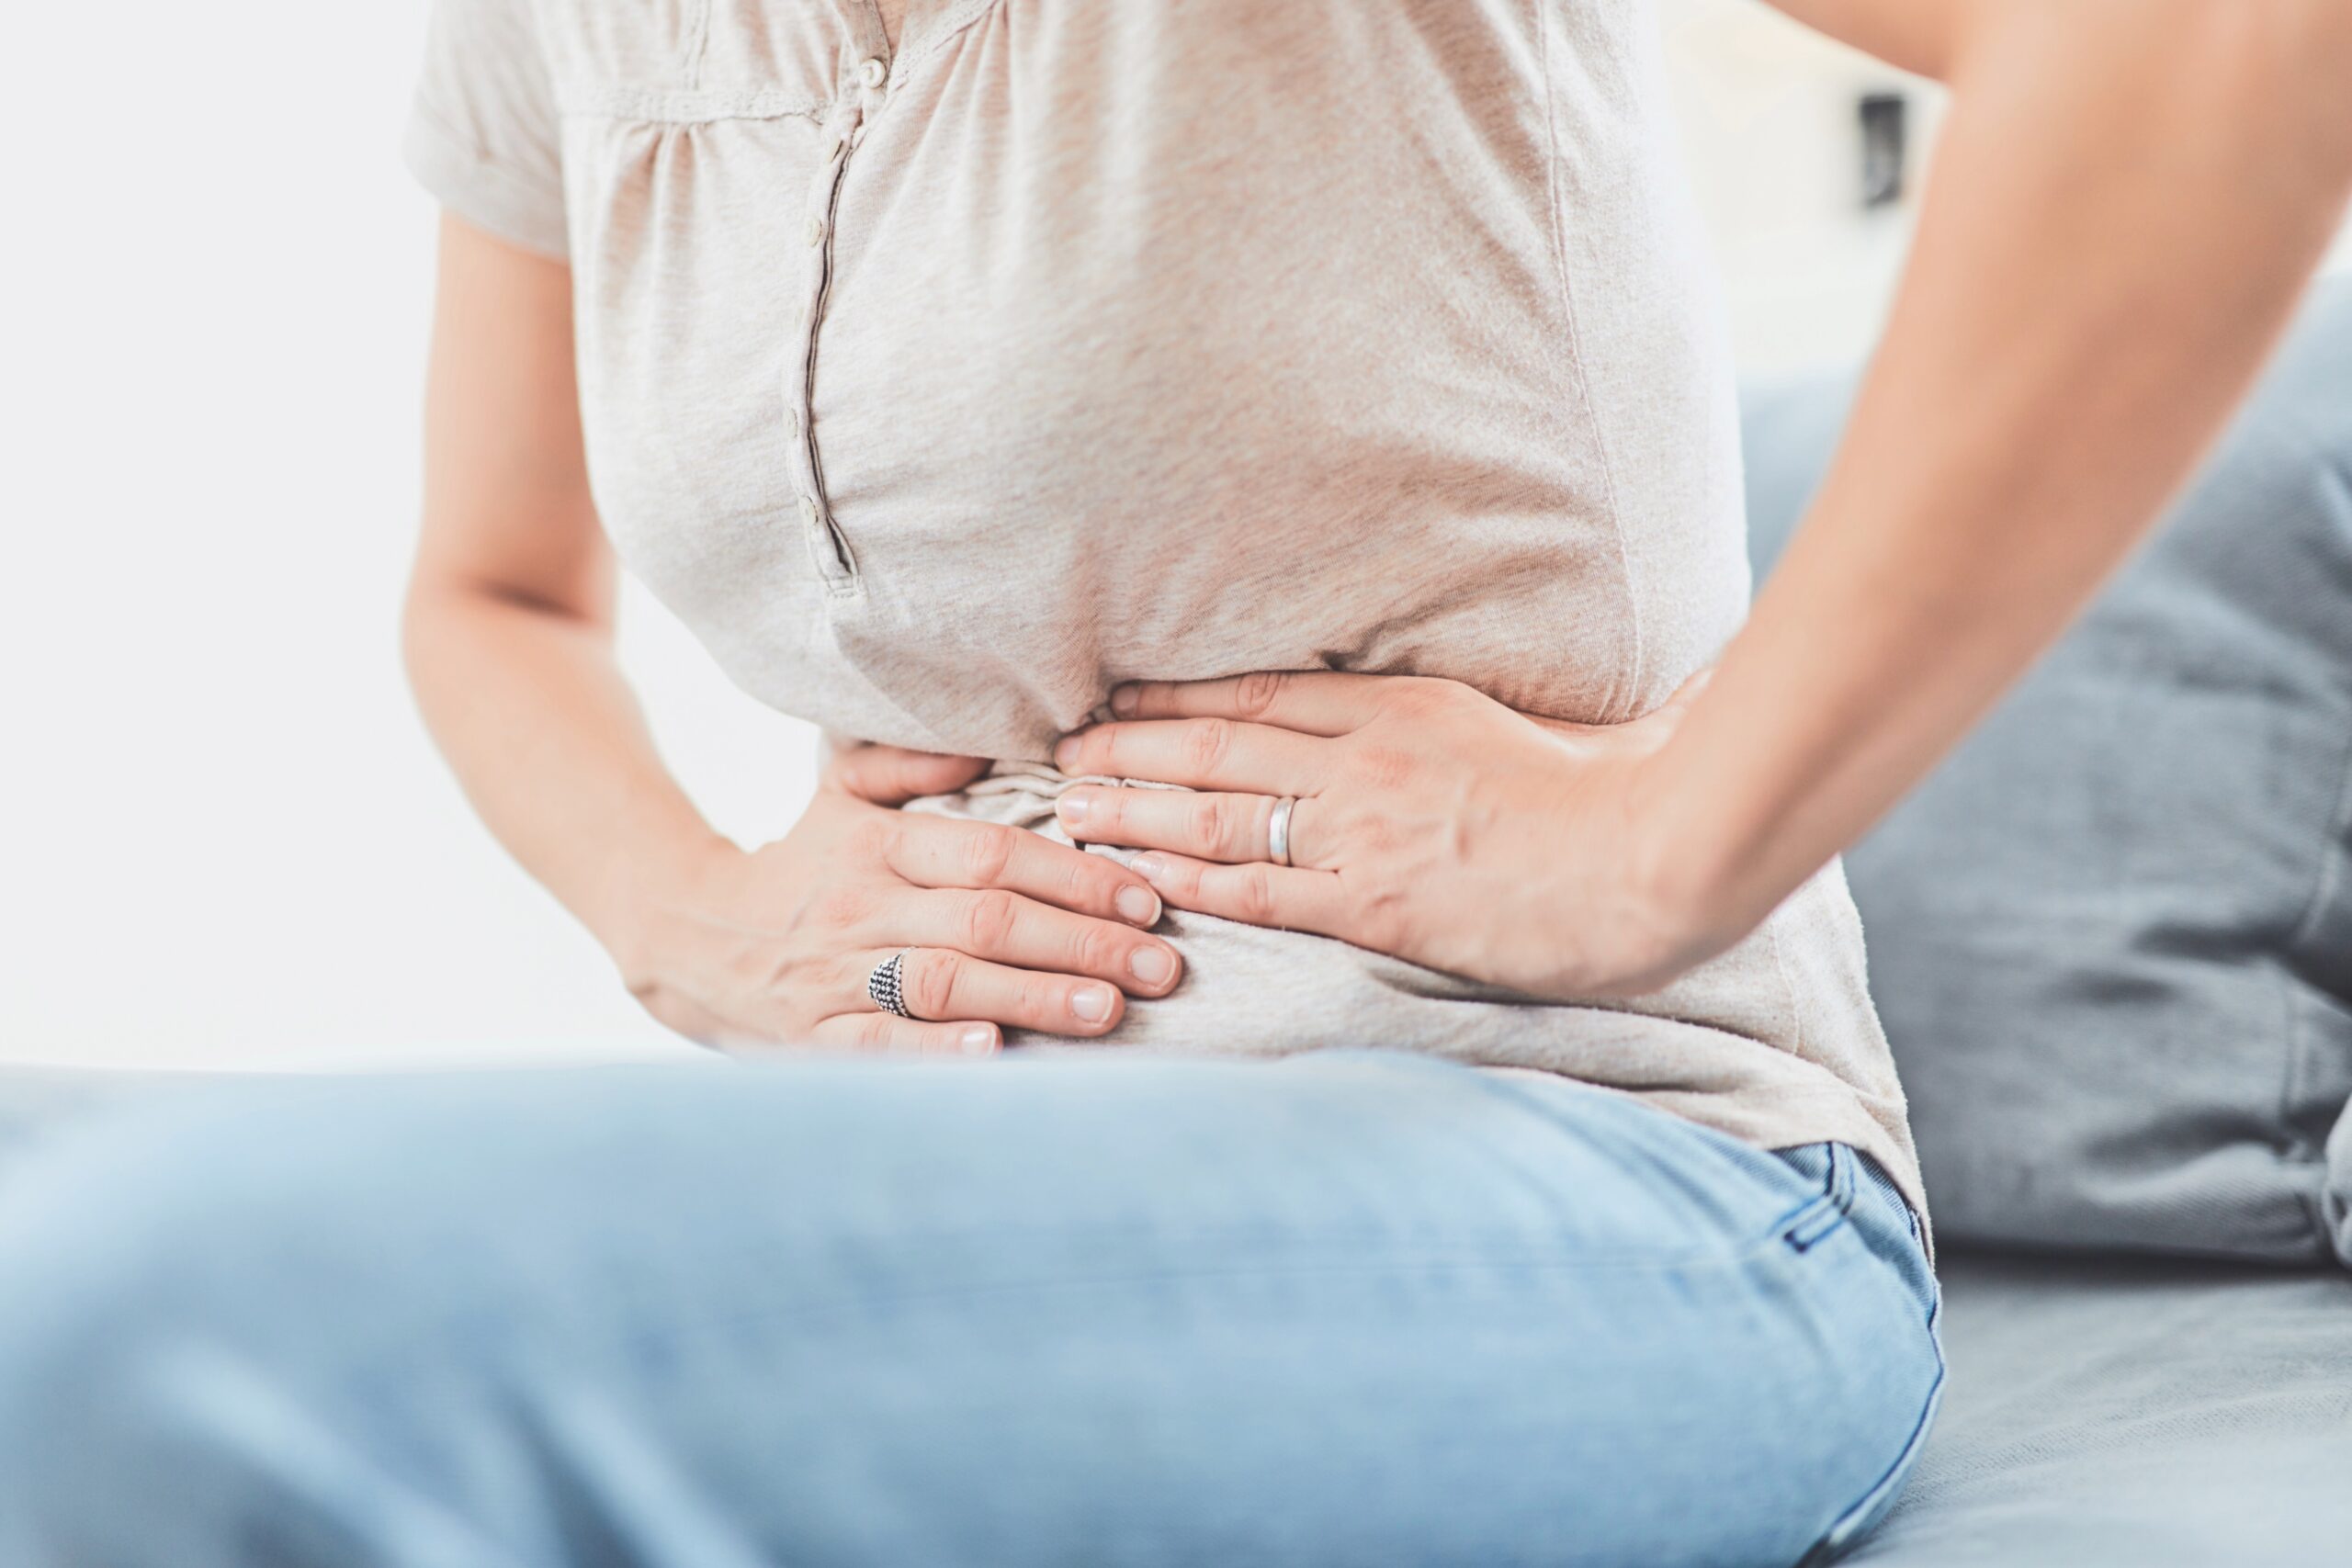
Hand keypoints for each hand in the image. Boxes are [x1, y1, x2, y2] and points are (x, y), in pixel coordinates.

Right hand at [614, 742, 1182, 1052]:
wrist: (682, 930)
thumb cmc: (798, 863)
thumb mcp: (843, 794)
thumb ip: (914, 761)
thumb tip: (991, 741)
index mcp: (881, 842)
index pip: (994, 853)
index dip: (1076, 874)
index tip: (1147, 896)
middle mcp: (861, 904)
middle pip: (985, 918)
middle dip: (1083, 940)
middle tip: (1162, 963)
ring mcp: (833, 973)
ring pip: (945, 980)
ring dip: (1034, 996)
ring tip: (1110, 1008)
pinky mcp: (812, 1034)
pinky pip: (878, 1043)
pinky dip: (937, 1051)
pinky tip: (995, 1056)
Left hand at [1050, 672, 1721, 999]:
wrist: (1657, 856)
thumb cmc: (1624, 789)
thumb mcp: (1550, 718)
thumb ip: (1501, 706)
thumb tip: (1502, 700)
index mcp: (1405, 706)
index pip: (1263, 693)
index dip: (1180, 696)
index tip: (1124, 697)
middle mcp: (1367, 759)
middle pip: (1218, 746)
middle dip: (1131, 749)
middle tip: (1063, 751)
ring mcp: (1365, 831)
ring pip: (1219, 814)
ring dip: (1137, 811)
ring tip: (1071, 807)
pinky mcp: (1375, 903)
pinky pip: (1260, 892)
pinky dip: (1191, 884)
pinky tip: (1140, 882)